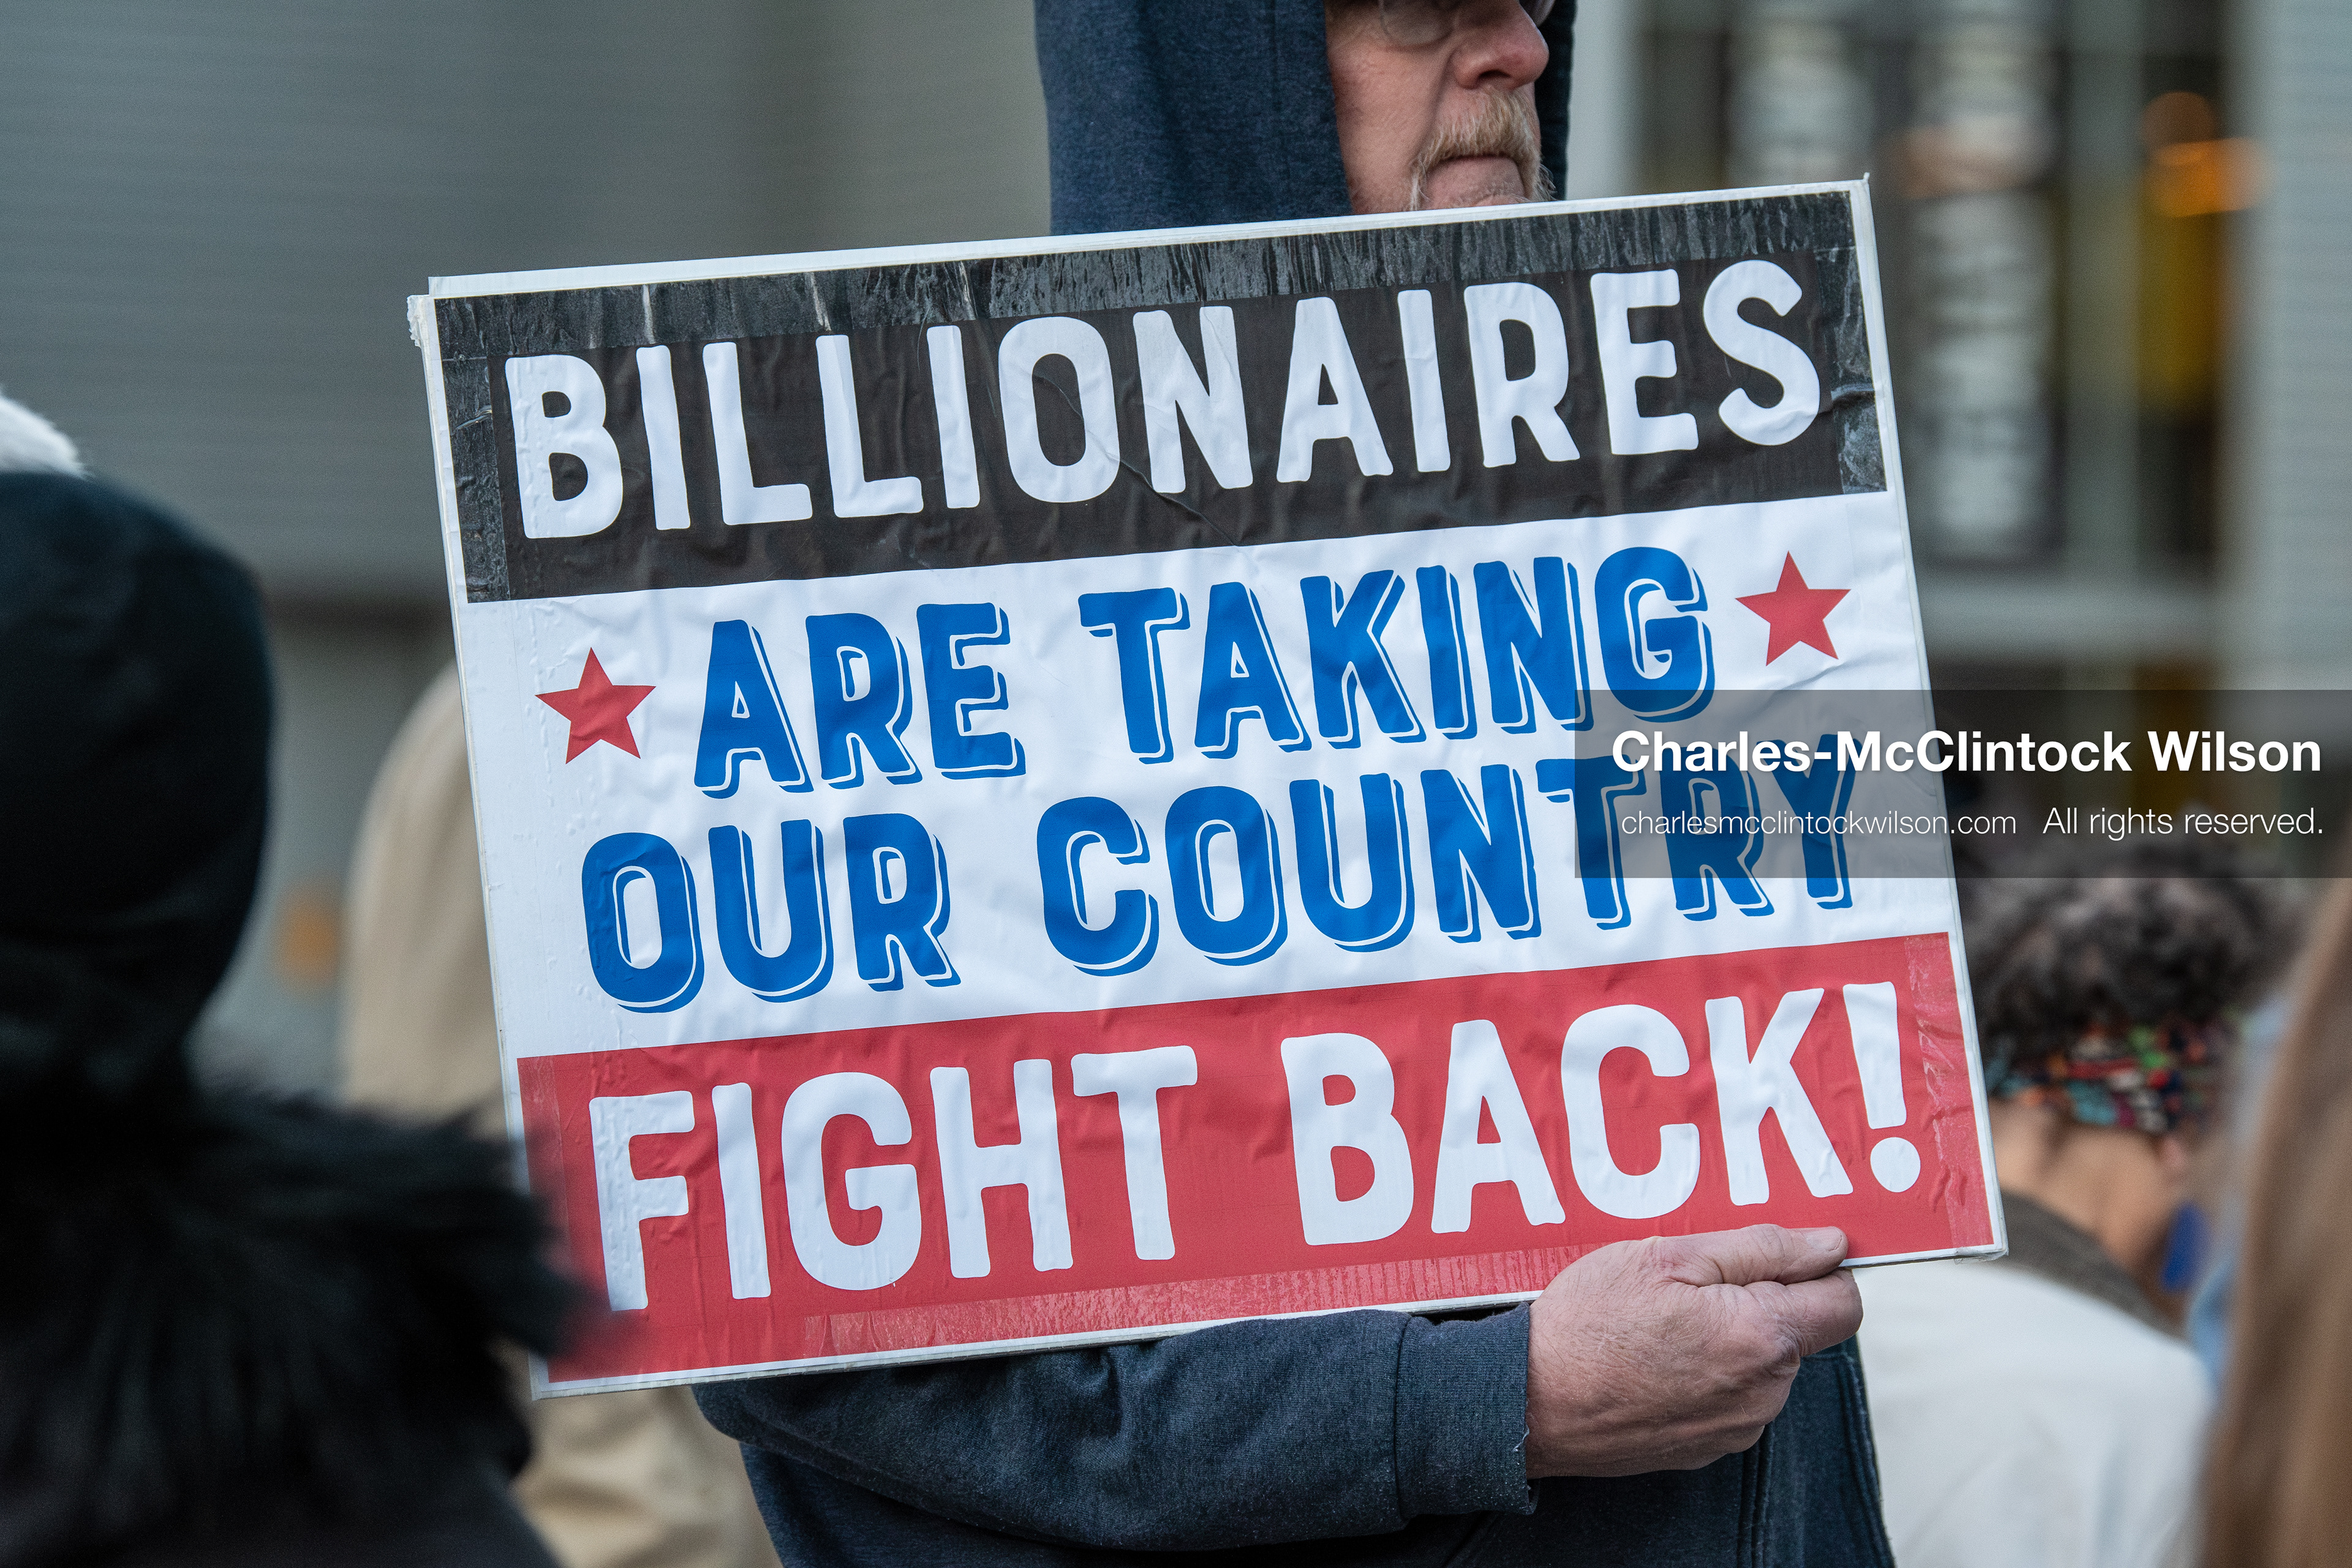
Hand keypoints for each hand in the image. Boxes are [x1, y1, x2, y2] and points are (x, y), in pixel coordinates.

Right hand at [1523, 1224, 1861, 1476]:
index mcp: (1763, 1337)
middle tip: (1694, 1280)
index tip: (1780, 1255)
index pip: (1844, 1299)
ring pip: (1765, 1365)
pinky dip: (1710, 1372)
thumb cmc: (1589, 1323)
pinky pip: (1734, 1397)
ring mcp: (1738, 1427)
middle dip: (1763, 1299)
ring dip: (1734, 1336)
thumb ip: (1761, 1247)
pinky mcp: (1710, 1449)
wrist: (1530, 1402)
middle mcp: (1764, 1393)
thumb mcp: (1669, 1257)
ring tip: (1666, 1320)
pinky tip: (1658, 1356)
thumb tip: (1830, 1244)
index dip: (1818, 1268)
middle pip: (1802, 1331)